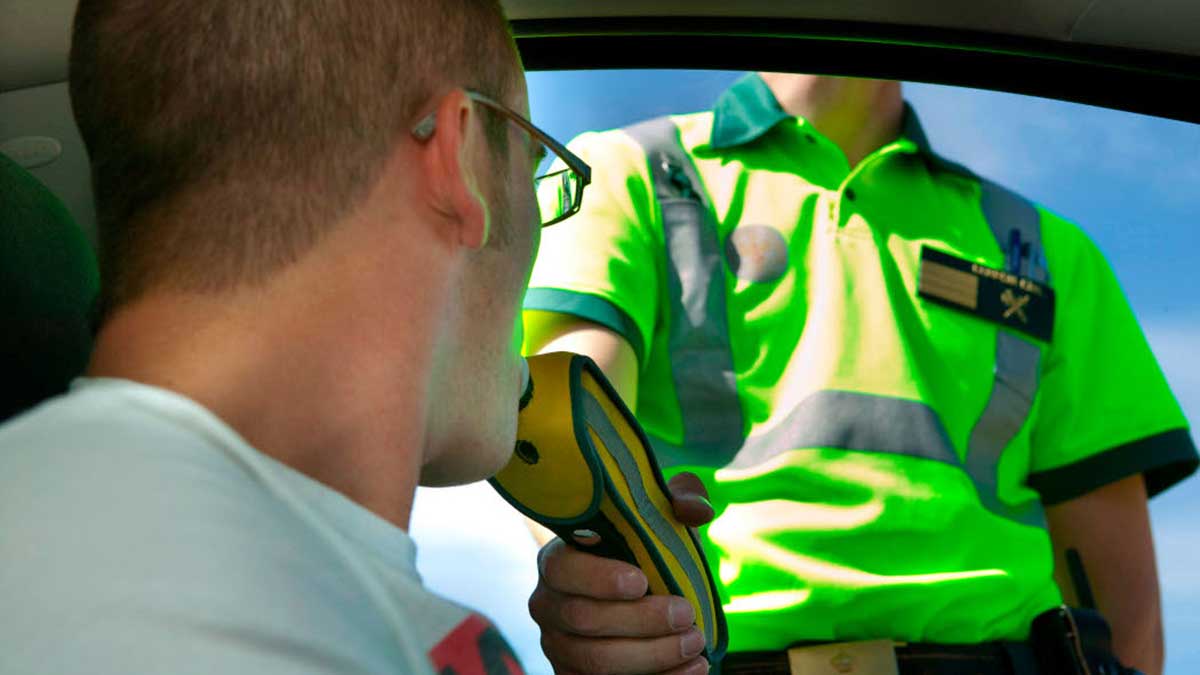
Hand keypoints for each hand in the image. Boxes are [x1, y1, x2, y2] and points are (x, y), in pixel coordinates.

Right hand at [528, 473, 715, 674]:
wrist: (644, 600)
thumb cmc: (645, 552)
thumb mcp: (661, 520)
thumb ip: (677, 501)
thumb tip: (696, 509)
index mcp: (558, 560)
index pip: (563, 569)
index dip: (599, 578)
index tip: (641, 581)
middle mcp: (548, 605)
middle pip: (583, 619)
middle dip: (641, 620)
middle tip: (687, 614)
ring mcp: (558, 646)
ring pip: (595, 660)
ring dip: (652, 655)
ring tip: (695, 644)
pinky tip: (692, 670)